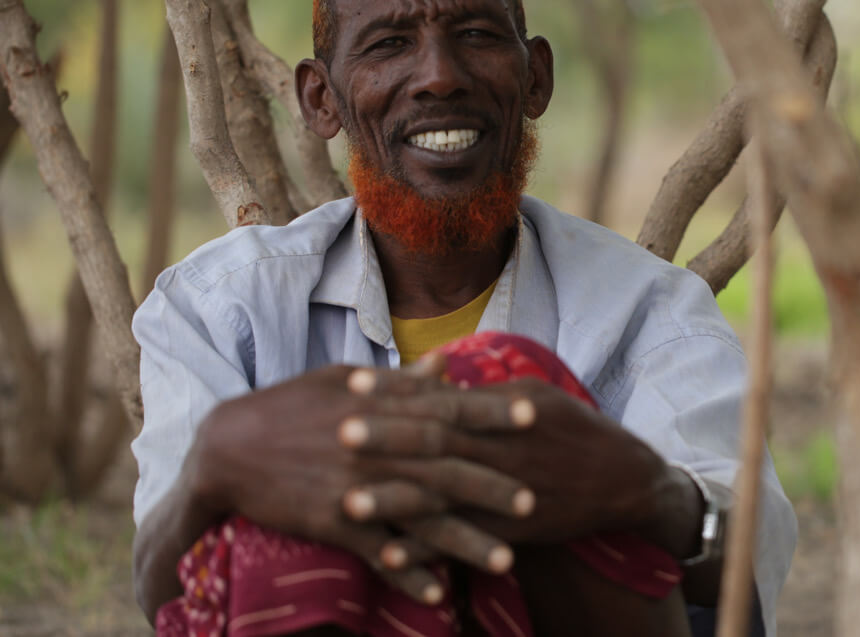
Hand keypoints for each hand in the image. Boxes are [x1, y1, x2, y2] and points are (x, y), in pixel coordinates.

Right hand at [186, 364, 530, 599]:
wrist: (226, 448)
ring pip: (419, 516)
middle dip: (492, 484)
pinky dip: (407, 573)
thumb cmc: (289, 406)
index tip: (534, 415)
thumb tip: (448, 365)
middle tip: (535, 499)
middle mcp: (375, 445)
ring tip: (506, 561)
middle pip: (444, 466)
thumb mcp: (342, 381)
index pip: (448, 406)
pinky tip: (438, 593)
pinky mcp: (332, 522)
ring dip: (464, 540)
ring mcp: (355, 486)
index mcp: (380, 405)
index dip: (493, 411)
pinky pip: (377, 552)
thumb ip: (401, 380)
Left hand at [340, 374, 678, 545]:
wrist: (622, 479)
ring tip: (348, 503)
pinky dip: (427, 550)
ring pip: (443, 497)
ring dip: (395, 501)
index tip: (354, 381)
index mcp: (505, 411)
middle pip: (437, 443)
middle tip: (337, 432)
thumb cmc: (572, 429)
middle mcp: (502, 450)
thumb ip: (482, 393)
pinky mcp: (510, 531)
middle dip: (387, 439)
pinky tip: (391, 556)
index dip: (399, 391)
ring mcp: (505, 493)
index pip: (443, 397)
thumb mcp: (534, 396)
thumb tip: (435, 376)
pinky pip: (462, 541)